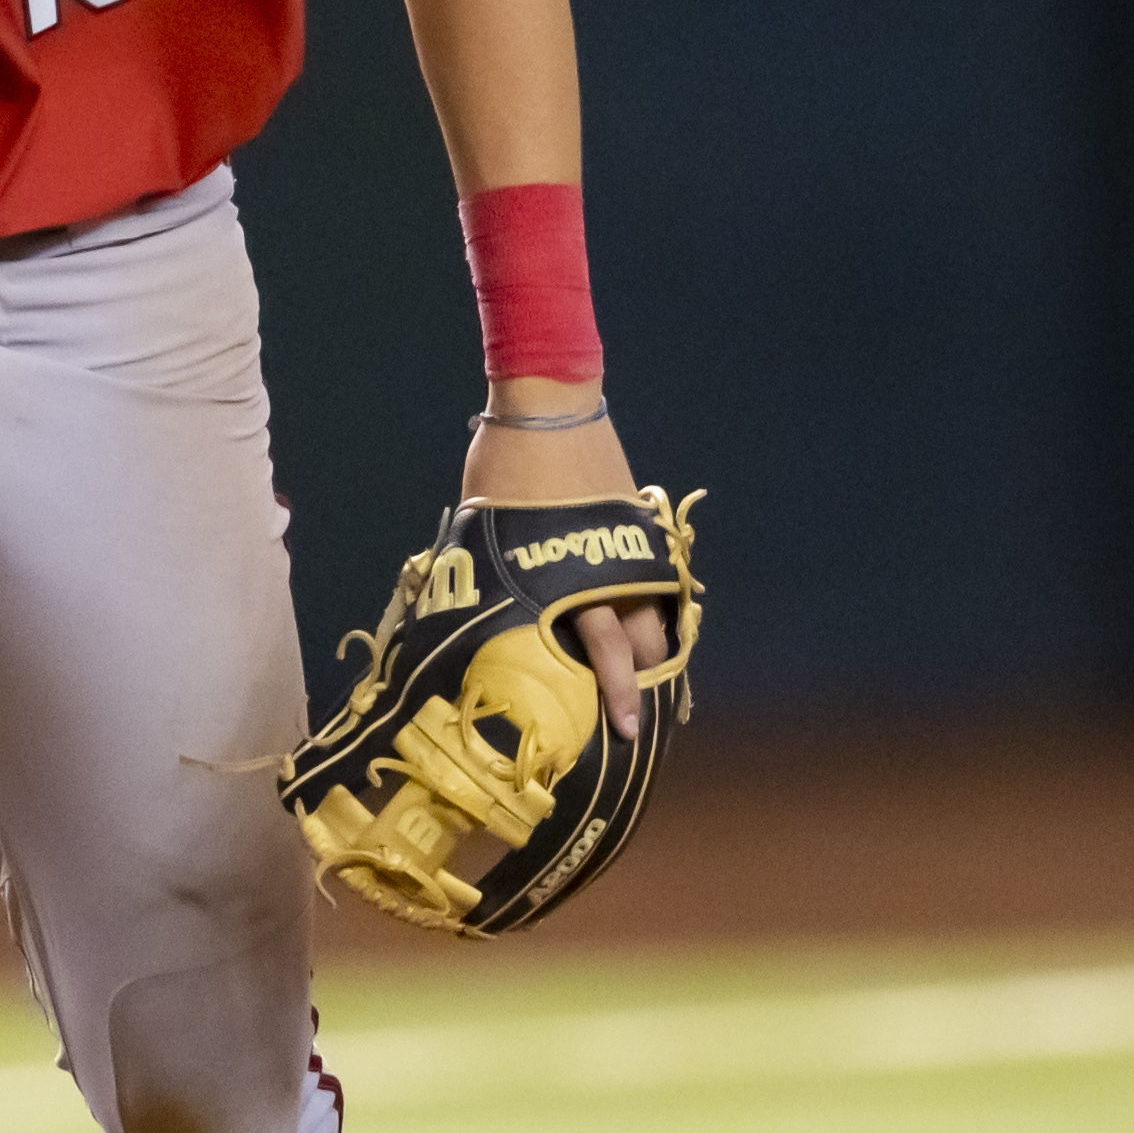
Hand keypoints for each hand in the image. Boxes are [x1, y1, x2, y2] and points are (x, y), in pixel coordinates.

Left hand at [459, 396, 667, 740]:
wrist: (549, 403)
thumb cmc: (502, 467)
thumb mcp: (484, 534)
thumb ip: (493, 581)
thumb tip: (476, 619)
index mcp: (565, 579)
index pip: (603, 656)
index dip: (616, 697)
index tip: (624, 730)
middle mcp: (606, 570)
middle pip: (642, 645)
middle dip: (640, 682)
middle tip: (631, 715)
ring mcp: (628, 544)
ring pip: (657, 614)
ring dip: (653, 647)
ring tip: (645, 677)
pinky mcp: (638, 522)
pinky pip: (655, 578)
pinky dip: (653, 603)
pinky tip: (646, 622)